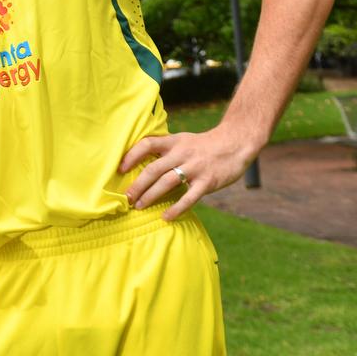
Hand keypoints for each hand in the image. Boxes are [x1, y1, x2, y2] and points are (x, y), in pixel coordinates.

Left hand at [119, 125, 258, 220]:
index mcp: (174, 142)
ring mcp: (195, 167)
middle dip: (137, 185)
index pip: (147, 144)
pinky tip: (165, 217)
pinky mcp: (208, 181)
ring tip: (139, 206)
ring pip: (167, 182)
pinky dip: (176, 208)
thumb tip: (141, 164)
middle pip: (153, 169)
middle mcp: (182, 153)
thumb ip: (165, 149)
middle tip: (126, 197)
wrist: (236, 143)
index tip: (120, 169)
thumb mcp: (183, 140)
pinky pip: (189, 197)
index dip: (131, 156)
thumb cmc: (204, 145)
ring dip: (150, 196)